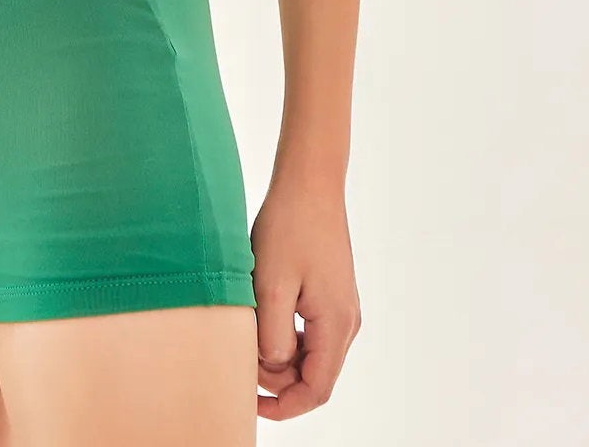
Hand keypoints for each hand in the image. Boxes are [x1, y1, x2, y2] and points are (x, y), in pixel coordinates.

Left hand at [250, 176, 360, 420]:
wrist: (309, 182)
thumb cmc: (289, 227)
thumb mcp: (272, 285)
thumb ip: (273, 335)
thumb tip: (273, 367)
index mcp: (336, 324)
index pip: (316, 391)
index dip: (283, 406)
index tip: (250, 403)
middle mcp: (346, 322)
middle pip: (314, 376)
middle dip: (277, 379)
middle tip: (241, 355)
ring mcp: (341, 307)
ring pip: (311, 354)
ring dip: (280, 356)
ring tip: (249, 332)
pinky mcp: (332, 293)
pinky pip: (311, 332)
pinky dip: (287, 336)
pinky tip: (263, 316)